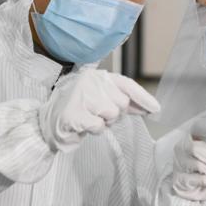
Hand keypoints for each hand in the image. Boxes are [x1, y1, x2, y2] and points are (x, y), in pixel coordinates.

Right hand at [39, 71, 159, 152]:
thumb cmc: (80, 108)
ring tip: (90, 118)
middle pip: (122, 103)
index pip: (127, 84)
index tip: (156, 109)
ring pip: (111, 114)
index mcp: (99, 76)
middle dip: (115, 114)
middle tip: (99, 114)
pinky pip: (98, 126)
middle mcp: (90, 81)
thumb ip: (124, 102)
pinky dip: (94, 129)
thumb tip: (149, 108)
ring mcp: (81, 96)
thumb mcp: (102, 99)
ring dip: (104, 122)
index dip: (143, 97)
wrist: (49, 120)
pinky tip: (84, 125)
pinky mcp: (73, 113)